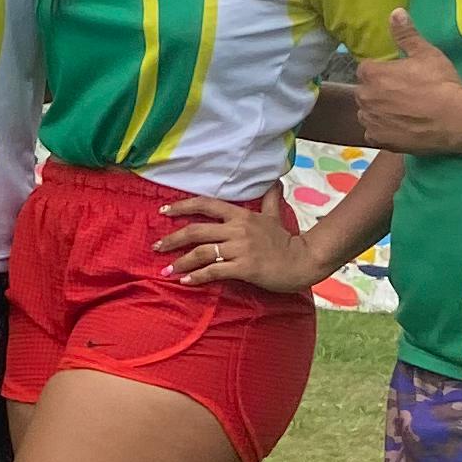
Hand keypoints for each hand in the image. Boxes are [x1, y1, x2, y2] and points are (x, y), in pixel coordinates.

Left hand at [155, 187, 318, 293]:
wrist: (304, 261)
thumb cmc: (287, 240)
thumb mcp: (275, 216)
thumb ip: (270, 199)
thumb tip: (274, 180)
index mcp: (241, 215)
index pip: (206, 204)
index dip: (182, 206)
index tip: (164, 210)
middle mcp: (238, 229)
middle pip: (196, 230)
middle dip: (172, 239)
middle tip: (156, 247)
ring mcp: (241, 248)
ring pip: (201, 252)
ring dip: (180, 262)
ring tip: (165, 270)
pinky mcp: (245, 268)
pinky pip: (214, 271)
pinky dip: (197, 277)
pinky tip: (185, 281)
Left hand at [355, 8, 461, 155]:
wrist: (454, 119)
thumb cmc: (440, 83)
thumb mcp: (426, 54)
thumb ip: (406, 34)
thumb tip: (395, 12)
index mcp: (371, 74)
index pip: (367, 69)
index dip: (383, 72)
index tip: (399, 76)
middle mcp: (364, 97)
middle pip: (366, 91)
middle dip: (379, 91)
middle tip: (404, 94)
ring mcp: (371, 120)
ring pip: (368, 112)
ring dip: (379, 111)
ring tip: (403, 112)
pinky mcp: (379, 140)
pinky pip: (373, 133)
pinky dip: (383, 131)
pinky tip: (399, 128)